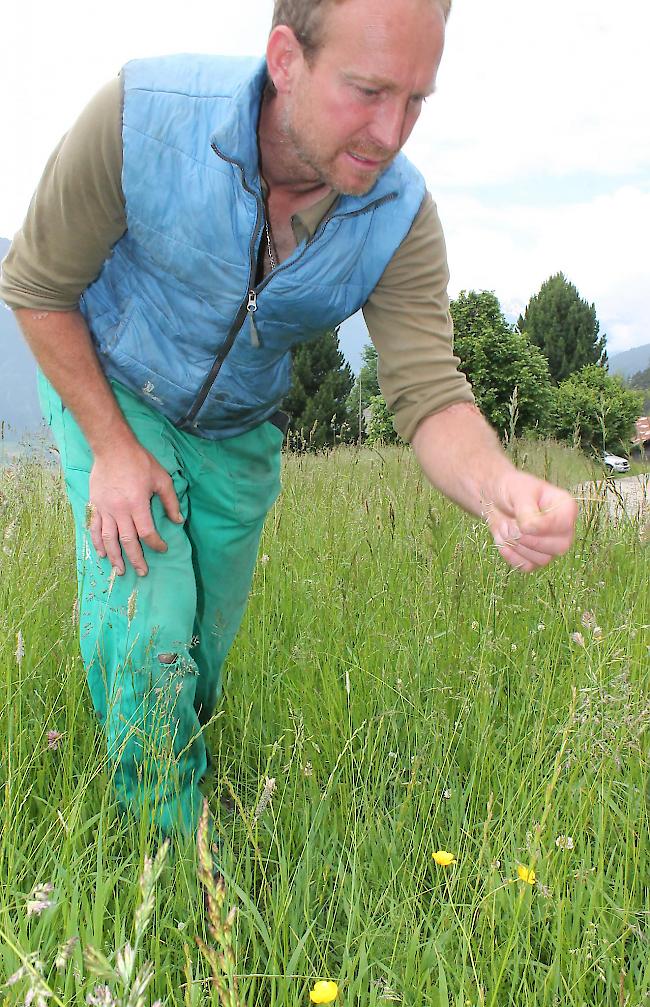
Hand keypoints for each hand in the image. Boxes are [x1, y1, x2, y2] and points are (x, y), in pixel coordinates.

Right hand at [88, 443, 182, 575]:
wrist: (112, 448)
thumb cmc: (139, 462)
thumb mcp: (162, 479)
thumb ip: (170, 501)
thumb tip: (178, 521)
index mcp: (137, 504)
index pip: (147, 533)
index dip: (155, 544)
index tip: (163, 548)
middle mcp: (119, 510)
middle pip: (127, 541)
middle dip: (136, 559)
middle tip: (142, 572)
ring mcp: (105, 509)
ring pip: (109, 539)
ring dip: (115, 557)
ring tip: (120, 570)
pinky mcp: (95, 505)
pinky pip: (95, 528)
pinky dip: (97, 543)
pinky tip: (102, 554)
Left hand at [481, 470, 577, 571]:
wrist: (493, 498)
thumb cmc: (510, 489)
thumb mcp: (519, 493)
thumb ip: (527, 511)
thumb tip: (529, 529)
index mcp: (565, 508)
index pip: (565, 525)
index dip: (542, 527)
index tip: (522, 522)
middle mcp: (562, 528)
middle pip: (559, 547)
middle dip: (529, 539)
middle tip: (511, 526)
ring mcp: (550, 545)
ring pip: (543, 559)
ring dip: (517, 546)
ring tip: (505, 528)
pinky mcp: (535, 557)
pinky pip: (528, 567)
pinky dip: (512, 557)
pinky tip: (502, 542)